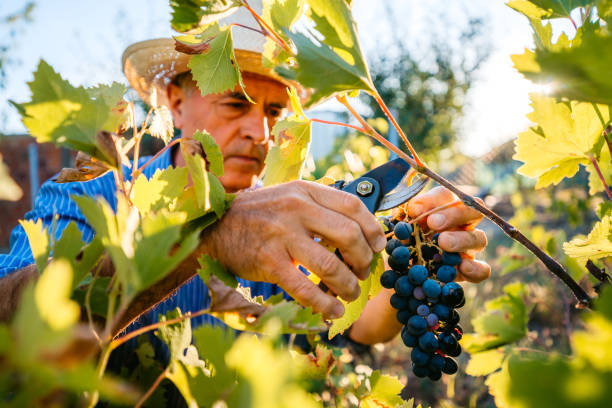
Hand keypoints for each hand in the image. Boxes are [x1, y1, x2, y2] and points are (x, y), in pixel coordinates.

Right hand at [202, 180, 386, 318]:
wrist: (215, 226)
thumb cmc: (258, 214)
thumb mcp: (289, 197)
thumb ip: (319, 207)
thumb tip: (359, 231)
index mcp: (305, 191)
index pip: (352, 205)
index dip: (372, 228)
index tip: (379, 246)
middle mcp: (296, 209)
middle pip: (348, 235)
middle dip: (364, 260)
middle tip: (363, 272)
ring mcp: (281, 235)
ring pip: (330, 265)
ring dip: (348, 285)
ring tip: (350, 294)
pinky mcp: (268, 262)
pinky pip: (305, 288)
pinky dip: (324, 304)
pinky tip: (333, 311)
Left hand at [406, 186, 490, 282]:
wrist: (401, 272)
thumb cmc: (403, 243)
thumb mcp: (399, 229)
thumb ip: (405, 217)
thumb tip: (415, 209)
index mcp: (443, 209)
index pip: (446, 195)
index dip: (433, 200)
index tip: (414, 210)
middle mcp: (461, 225)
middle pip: (472, 211)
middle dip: (453, 215)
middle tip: (433, 223)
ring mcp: (468, 248)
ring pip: (479, 238)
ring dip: (462, 239)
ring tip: (443, 243)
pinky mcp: (470, 271)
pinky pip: (483, 269)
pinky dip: (475, 268)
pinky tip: (462, 267)